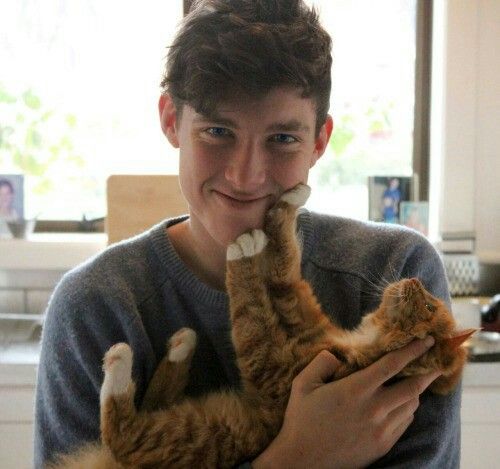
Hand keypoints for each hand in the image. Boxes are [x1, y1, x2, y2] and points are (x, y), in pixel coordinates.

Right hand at [252, 337, 439, 468]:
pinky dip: (407, 410)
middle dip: (428, 372)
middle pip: (413, 387)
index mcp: (355, 389)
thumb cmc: (301, 420)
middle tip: (436, 362)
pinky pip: (404, 423)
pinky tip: (399, 404)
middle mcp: (374, 409)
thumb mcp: (303, 384)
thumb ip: (321, 362)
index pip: (392, 365)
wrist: (302, 461)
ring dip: (416, 391)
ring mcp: (381, 430)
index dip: (413, 351)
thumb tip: (336, 355)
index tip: (427, 340)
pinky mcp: (382, 446)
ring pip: (411, 406)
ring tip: (415, 382)